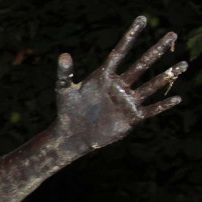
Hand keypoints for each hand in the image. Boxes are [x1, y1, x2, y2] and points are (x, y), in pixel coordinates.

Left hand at [54, 16, 187, 149]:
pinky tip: (176, 99)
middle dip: (155, 50)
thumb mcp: (64, 90)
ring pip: (151, 85)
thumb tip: (63, 55)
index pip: (120, 52)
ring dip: (167, 75)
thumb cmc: (68, 111)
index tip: (141, 20)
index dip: (130, 36)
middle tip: (172, 34)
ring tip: (183, 64)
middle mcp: (119, 85)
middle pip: (141, 65)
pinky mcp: (132, 118)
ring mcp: (127, 101)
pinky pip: (151, 109)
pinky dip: (163, 105)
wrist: (73, 135)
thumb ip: (65, 73)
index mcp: (104, 76)